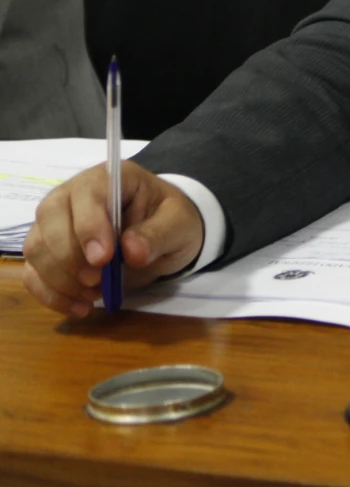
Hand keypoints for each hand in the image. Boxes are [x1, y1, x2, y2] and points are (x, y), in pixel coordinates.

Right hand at [20, 163, 204, 316]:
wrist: (164, 235)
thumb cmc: (170, 221)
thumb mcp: (179, 224)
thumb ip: (158, 234)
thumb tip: (132, 251)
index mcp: (109, 178)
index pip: (86, 194)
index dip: (89, 227)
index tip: (103, 259)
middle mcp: (73, 195)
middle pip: (49, 219)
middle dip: (68, 256)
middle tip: (96, 281)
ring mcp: (54, 223)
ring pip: (36, 248)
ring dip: (60, 279)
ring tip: (93, 295)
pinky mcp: (47, 252)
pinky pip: (32, 273)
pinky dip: (50, 295)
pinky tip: (79, 308)